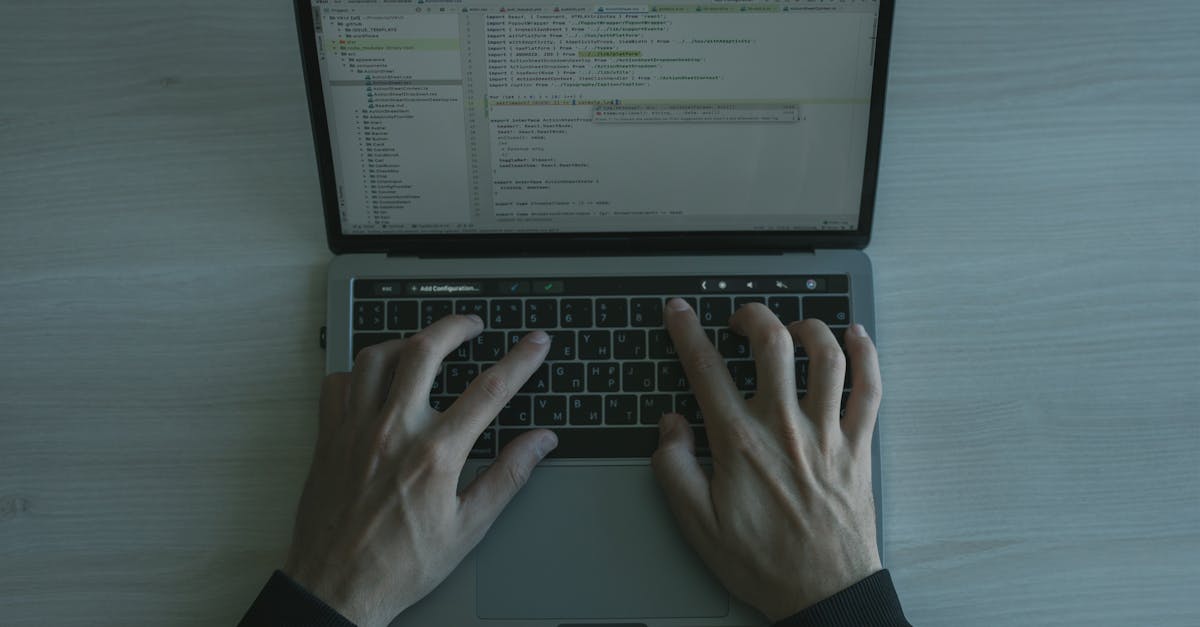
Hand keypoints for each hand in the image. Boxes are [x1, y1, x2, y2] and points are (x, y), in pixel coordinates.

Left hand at [282, 315, 557, 626]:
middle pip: (426, 350)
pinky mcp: (329, 438)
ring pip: (377, 357)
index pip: (489, 390)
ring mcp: (355, 430)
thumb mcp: (468, 528)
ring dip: (407, 341)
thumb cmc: (400, 565)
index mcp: (435, 454)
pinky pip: (338, 383)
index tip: (536, 342)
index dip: (520, 359)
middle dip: (456, 326)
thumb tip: (540, 443)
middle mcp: (393, 431)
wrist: (336, 588)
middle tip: (474, 324)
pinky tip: (374, 379)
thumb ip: (507, 476)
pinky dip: (358, 371)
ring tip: (425, 343)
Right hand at [652, 299, 882, 621]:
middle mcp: (785, 427)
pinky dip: (866, 355)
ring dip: (808, 328)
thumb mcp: (697, 524)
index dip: (687, 332)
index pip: (706, 370)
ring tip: (792, 329)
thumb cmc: (762, 562)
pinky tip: (856, 336)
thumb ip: (673, 468)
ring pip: (825, 357)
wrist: (823, 593)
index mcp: (740, 443)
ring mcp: (827, 434)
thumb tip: (670, 425)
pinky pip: (870, 389)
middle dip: (752, 316)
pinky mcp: (858, 446)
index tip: (678, 312)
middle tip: (740, 319)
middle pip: (772, 344)